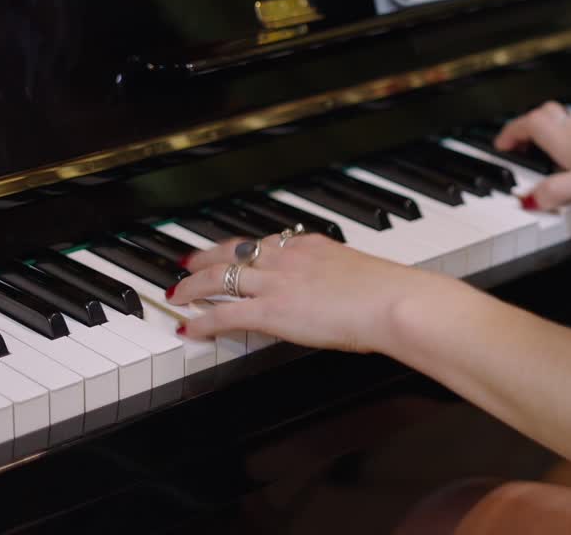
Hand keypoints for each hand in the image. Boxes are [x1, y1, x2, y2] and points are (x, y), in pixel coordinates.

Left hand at [167, 232, 466, 352]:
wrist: (394, 302)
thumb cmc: (391, 295)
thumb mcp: (363, 277)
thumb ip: (344, 281)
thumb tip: (345, 294)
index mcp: (311, 246)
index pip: (265, 241)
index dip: (240, 247)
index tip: (230, 251)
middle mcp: (288, 257)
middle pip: (233, 251)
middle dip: (204, 257)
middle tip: (185, 263)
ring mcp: (277, 282)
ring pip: (219, 277)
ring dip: (192, 287)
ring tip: (177, 295)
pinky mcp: (271, 311)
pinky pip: (224, 314)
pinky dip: (200, 321)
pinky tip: (188, 329)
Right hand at [494, 102, 570, 209]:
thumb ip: (558, 191)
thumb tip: (527, 201)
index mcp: (569, 139)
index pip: (529, 124)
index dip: (511, 132)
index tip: (500, 143)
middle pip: (548, 117)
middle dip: (530, 126)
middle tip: (521, 142)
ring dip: (555, 132)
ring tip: (549, 149)